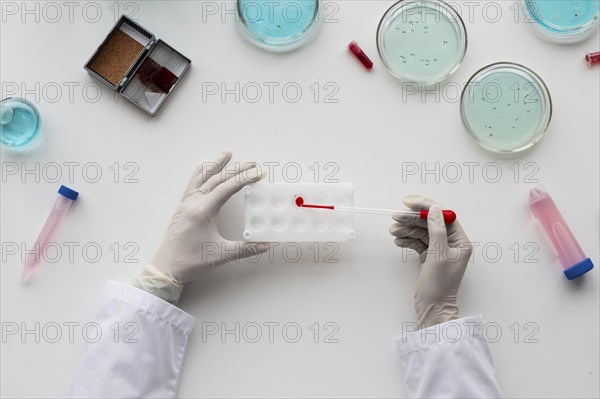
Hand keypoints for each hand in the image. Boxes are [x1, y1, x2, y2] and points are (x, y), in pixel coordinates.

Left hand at [134, 150, 268, 303]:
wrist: (166, 268)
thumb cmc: (191, 262)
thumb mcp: (221, 255)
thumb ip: (245, 249)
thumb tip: (265, 245)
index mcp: (202, 211)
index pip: (226, 188)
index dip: (244, 179)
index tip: (258, 173)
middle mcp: (193, 203)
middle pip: (216, 179)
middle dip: (236, 169)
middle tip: (252, 162)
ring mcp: (186, 204)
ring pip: (202, 177)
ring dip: (216, 164)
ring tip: (227, 153)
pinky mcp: (183, 208)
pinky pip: (192, 184)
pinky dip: (201, 173)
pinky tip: (204, 167)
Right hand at [389, 195, 471, 328]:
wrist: (433, 308)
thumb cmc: (440, 285)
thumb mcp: (438, 255)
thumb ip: (437, 230)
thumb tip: (434, 210)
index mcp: (460, 241)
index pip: (444, 216)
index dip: (427, 207)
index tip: (410, 203)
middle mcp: (451, 244)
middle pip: (430, 223)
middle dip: (412, 220)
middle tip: (395, 217)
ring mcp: (440, 250)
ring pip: (422, 232)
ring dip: (407, 230)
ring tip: (393, 231)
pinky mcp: (430, 257)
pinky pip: (418, 242)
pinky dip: (408, 240)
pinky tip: (398, 240)